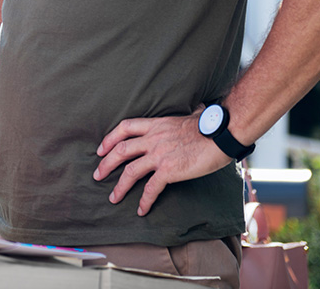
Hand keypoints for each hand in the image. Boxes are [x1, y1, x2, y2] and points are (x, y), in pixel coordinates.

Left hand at [93, 110, 230, 215]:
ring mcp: (159, 155)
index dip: (109, 139)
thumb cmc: (210, 126)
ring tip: (113, 197)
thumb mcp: (191, 115)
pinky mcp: (169, 170)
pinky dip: (144, 200)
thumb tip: (198, 110)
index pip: (124, 128)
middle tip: (97, 175)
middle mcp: (153, 139)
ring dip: (119, 186)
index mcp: (156, 125)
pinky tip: (141, 209)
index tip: (100, 149)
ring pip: (130, 171)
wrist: (222, 135)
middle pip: (120, 150)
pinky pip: (151, 188)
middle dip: (106, 164)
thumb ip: (186, 116)